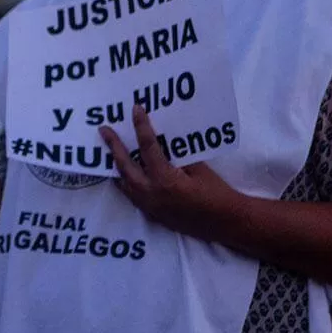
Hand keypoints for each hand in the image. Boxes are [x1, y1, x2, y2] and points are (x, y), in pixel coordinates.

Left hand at [99, 105, 245, 240]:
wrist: (227, 222)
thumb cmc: (217, 193)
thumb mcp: (199, 168)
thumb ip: (178, 156)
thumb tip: (164, 141)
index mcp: (164, 180)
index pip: (147, 148)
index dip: (141, 126)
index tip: (135, 109)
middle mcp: (151, 194)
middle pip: (125, 167)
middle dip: (114, 147)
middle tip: (104, 130)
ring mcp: (150, 207)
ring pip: (124, 183)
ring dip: (117, 166)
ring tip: (110, 150)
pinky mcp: (153, 215)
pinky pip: (132, 195)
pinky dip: (126, 182)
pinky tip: (125, 173)